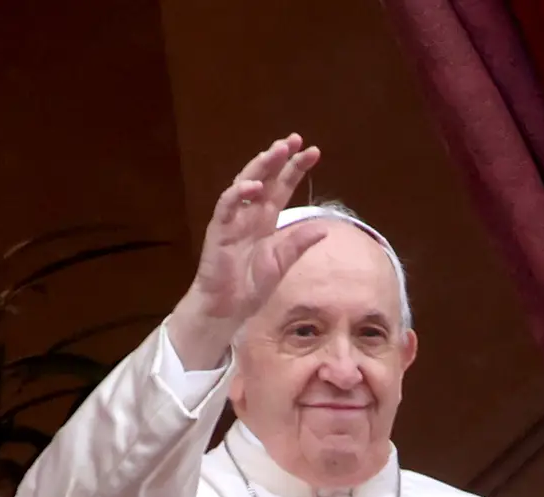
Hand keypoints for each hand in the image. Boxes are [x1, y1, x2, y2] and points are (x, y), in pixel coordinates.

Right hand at [168, 134, 322, 368]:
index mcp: (266, 219)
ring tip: (276, 152)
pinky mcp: (219, 230)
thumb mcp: (282, 263)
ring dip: (260, 167)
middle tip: (294, 140)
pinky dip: (239, 193)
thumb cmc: (251, 286)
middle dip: (278, 158)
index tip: (314, 152)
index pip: (282, 187)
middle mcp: (250, 214)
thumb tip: (324, 227)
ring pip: (244, 184)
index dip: (296, 169)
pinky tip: (255, 185)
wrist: (228, 309)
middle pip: (265, 178)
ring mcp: (233, 220)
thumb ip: (299, 244)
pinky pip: (227, 206)